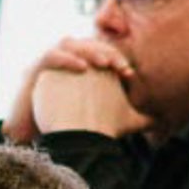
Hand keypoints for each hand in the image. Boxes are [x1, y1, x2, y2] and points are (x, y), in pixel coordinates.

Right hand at [17, 37, 143, 139]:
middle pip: (86, 45)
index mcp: (80, 71)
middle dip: (104, 52)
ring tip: (103, 63)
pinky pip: (49, 56)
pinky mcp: (32, 73)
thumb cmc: (64, 130)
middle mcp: (64, 64)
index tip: (129, 74)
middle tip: (119, 65)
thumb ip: (126, 119)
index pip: (100, 54)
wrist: (31, 143)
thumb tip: (156, 122)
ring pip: (69, 44)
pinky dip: (65, 58)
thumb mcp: (100, 122)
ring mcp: (47, 66)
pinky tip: (81, 68)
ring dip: (87, 51)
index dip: (116, 59)